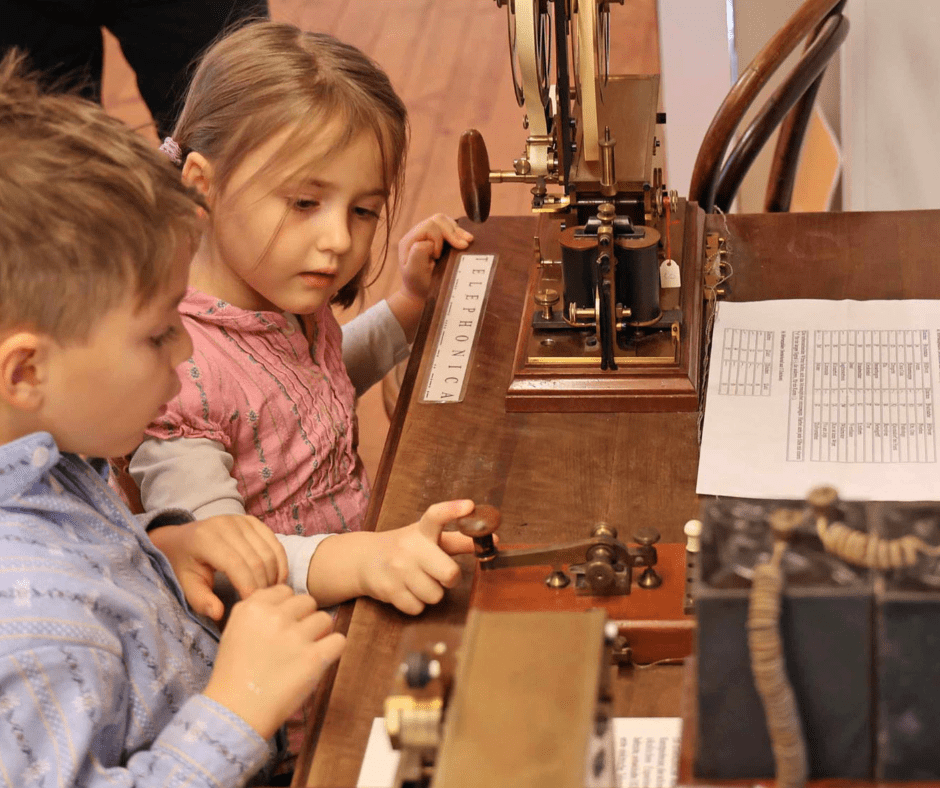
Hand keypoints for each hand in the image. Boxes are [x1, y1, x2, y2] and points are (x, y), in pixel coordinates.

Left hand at [150, 515, 287, 620]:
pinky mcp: (253, 521)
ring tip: (270, 593)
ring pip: (269, 552)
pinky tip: (276, 579)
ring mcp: (242, 520)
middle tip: (263, 603)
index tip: (252, 605)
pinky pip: (275, 543)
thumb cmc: (185, 564)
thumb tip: (219, 613)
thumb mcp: (186, 584)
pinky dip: (280, 563)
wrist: (182, 539)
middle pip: (256, 559)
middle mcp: (226, 524)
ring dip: (274, 575)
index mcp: (206, 539)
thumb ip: (200, 600)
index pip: (236, 565)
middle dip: (263, 584)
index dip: (248, 587)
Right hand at [203, 585, 344, 738]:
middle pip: (307, 601)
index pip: (285, 591)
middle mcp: (274, 616)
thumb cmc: (233, 677)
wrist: (235, 713)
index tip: (282, 625)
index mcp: (253, 607)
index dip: (287, 608)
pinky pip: (339, 641)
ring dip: (319, 634)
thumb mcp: (234, 631)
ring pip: (325, 619)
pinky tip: (320, 660)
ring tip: (305, 653)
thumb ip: (259, 612)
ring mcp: (295, 636)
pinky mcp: (314, 657)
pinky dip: (332, 650)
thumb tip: (286, 604)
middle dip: (304, 618)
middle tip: (295, 641)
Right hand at [358, 499, 476, 614]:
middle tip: (442, 575)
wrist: (363, 559)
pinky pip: (418, 608)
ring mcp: (397, 569)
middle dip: (450, 579)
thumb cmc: (405, 548)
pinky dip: (416, 604)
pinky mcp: (388, 589)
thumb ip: (460, 540)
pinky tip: (407, 590)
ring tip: (418, 581)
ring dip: (431, 593)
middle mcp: (409, 547)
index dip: (453, 510)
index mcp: (422, 531)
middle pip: (449, 573)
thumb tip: (494, 540)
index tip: (469, 506)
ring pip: (435, 595)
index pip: (436, 515)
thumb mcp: (430, 538)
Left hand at [397, 214, 473, 302]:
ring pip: (444, 221)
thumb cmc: (418, 284)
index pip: (429, 227)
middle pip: (438, 220)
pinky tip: (467, 239)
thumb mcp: (414, 271)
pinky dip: (459, 232)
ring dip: (457, 230)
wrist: (420, 292)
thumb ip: (418, 253)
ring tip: (468, 241)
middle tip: (463, 245)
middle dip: (452, 232)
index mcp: (410, 241)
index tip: (438, 257)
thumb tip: (430, 241)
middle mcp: (418, 234)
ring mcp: (428, 235)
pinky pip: (449, 227)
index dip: (438, 240)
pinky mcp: (437, 239)